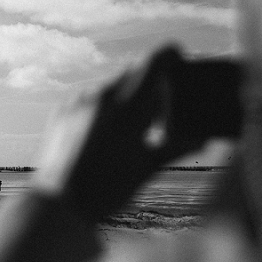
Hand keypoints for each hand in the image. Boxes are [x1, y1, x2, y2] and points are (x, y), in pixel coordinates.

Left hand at [33, 45, 210, 218]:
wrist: (58, 206)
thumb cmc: (107, 190)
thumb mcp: (147, 169)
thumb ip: (177, 147)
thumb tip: (203, 139)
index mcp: (129, 106)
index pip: (156, 59)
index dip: (173, 56)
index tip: (181, 63)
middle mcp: (103, 95)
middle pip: (135, 70)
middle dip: (152, 84)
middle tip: (159, 112)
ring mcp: (80, 100)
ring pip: (113, 84)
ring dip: (128, 97)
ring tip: (130, 131)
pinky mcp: (64, 109)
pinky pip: (92, 97)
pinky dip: (105, 108)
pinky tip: (105, 136)